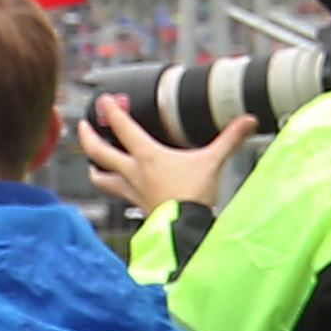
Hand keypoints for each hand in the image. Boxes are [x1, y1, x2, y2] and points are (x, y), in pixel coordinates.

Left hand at [77, 93, 245, 221]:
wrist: (185, 230)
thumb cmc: (193, 197)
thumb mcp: (212, 162)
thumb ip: (229, 139)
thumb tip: (247, 121)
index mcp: (147, 156)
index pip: (123, 128)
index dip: (111, 111)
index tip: (104, 99)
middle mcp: (133, 172)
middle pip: (99, 152)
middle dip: (88, 136)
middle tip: (82, 126)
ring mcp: (131, 191)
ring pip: (101, 178)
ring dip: (94, 168)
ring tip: (93, 162)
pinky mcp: (136, 206)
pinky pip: (116, 194)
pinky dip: (112, 188)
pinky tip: (117, 187)